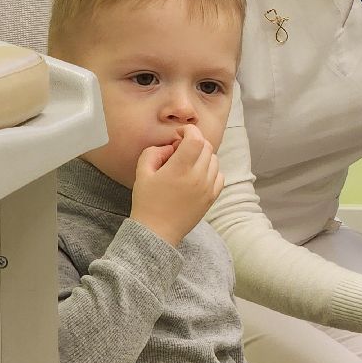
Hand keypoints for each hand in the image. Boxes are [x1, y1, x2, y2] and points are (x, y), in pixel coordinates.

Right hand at [129, 124, 223, 246]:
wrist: (157, 232)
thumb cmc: (147, 202)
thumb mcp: (142, 174)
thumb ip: (154, 152)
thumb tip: (171, 146)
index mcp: (180, 169)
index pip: (196, 139)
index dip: (189, 131)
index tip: (179, 134)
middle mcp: (198, 177)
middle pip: (206, 146)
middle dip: (194, 142)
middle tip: (180, 150)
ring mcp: (208, 187)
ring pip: (214, 159)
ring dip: (202, 155)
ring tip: (187, 164)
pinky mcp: (212, 197)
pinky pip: (219, 175)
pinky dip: (210, 170)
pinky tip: (197, 175)